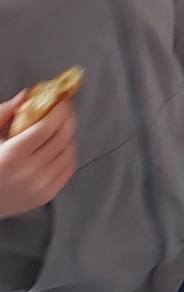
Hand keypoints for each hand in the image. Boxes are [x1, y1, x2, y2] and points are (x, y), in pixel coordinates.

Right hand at [0, 92, 75, 216]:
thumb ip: (5, 113)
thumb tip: (27, 95)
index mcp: (12, 156)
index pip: (46, 128)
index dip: (58, 111)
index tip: (61, 100)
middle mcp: (29, 172)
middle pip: (62, 138)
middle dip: (68, 118)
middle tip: (64, 109)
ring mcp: (40, 186)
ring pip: (69, 152)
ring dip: (69, 135)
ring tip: (60, 127)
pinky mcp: (47, 195)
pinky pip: (69, 168)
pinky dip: (68, 153)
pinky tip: (60, 146)